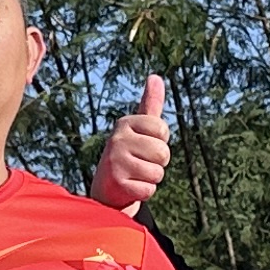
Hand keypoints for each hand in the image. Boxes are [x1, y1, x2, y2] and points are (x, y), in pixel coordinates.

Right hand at [91, 75, 171, 212]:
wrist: (106, 188)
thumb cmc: (130, 154)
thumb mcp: (139, 128)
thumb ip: (150, 104)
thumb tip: (155, 76)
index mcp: (125, 123)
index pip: (163, 130)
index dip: (160, 142)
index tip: (144, 146)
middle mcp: (117, 139)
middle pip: (163, 152)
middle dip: (157, 163)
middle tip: (139, 164)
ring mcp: (115, 161)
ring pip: (157, 173)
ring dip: (151, 178)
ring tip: (135, 175)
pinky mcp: (116, 184)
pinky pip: (149, 190)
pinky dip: (143, 192)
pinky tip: (130, 188)